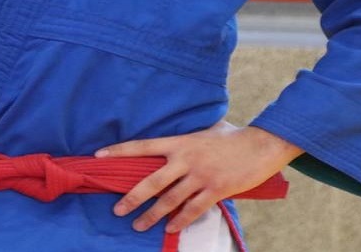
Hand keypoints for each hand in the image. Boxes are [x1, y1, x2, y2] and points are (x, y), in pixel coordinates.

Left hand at [95, 121, 299, 233]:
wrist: (261, 145)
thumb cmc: (232, 137)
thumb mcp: (205, 131)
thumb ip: (186, 141)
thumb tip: (172, 145)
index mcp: (180, 142)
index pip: (143, 146)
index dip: (120, 151)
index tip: (99, 156)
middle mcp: (186, 159)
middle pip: (152, 181)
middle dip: (132, 197)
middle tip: (117, 210)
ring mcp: (201, 176)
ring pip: (170, 200)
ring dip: (152, 215)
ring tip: (138, 225)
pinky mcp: (216, 189)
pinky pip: (193, 209)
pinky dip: (180, 220)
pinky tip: (170, 229)